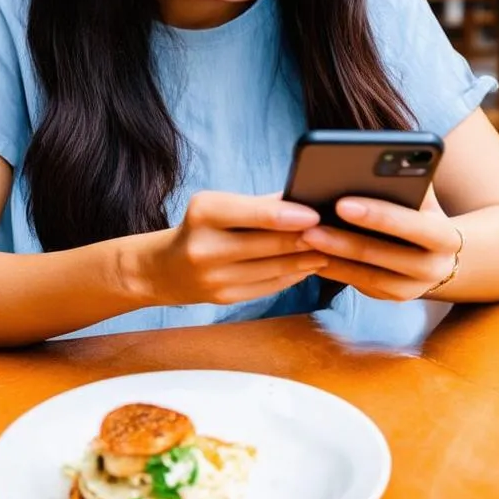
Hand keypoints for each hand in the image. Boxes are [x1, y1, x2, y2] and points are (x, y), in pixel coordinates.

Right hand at [129, 191, 326, 306]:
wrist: (162, 268)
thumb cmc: (200, 227)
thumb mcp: (218, 206)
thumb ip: (259, 204)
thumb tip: (305, 200)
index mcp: (203, 213)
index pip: (254, 214)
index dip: (289, 215)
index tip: (317, 214)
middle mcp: (206, 247)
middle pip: (270, 244)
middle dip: (306, 238)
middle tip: (336, 231)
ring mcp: (215, 277)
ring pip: (275, 268)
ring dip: (306, 258)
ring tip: (331, 248)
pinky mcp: (225, 298)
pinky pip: (269, 285)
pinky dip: (293, 275)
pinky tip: (309, 265)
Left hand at [298, 188, 460, 301]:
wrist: (440, 253)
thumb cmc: (421, 211)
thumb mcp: (423, 196)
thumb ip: (406, 181)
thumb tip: (371, 160)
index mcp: (445, 237)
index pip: (412, 225)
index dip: (377, 214)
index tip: (341, 203)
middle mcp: (435, 268)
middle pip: (384, 254)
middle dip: (345, 239)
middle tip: (310, 225)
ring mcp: (413, 289)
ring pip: (367, 274)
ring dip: (334, 256)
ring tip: (304, 238)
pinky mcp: (392, 298)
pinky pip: (359, 285)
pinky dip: (334, 270)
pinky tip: (310, 255)